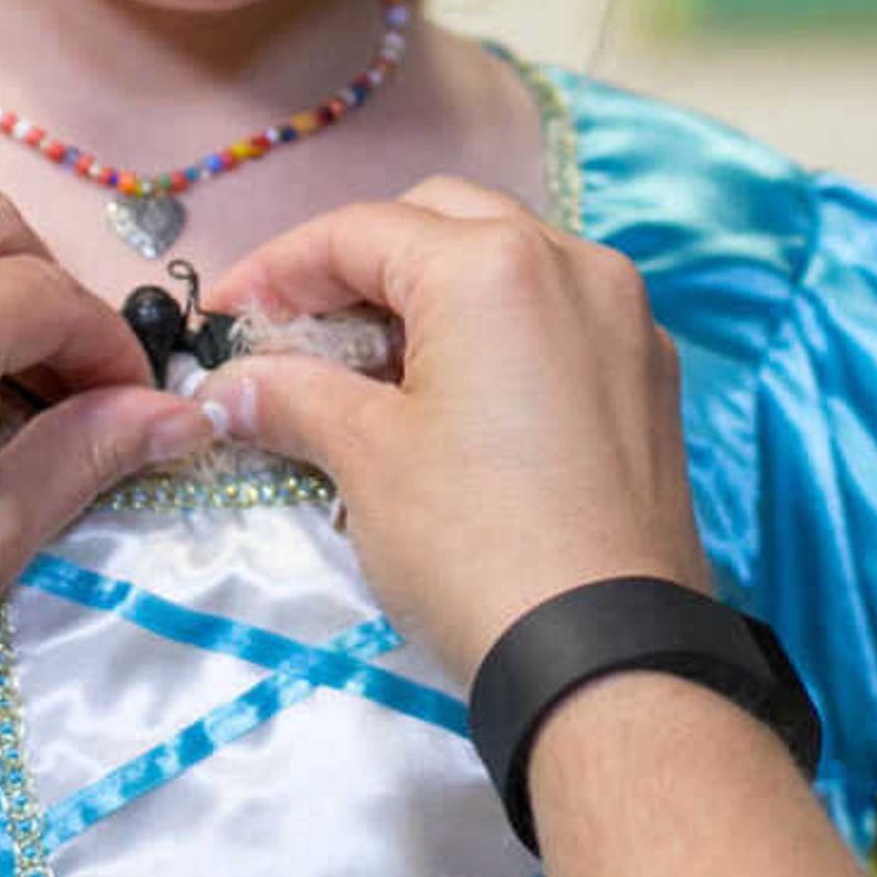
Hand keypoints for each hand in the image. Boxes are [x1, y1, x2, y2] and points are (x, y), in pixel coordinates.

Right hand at [198, 178, 707, 685]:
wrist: (604, 655)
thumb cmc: (473, 543)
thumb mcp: (366, 458)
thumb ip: (292, 396)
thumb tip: (228, 387)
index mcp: (495, 264)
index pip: (360, 231)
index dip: (278, 268)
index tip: (226, 316)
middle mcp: (573, 263)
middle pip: (441, 221)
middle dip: (361, 264)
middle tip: (299, 330)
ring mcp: (625, 318)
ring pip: (509, 262)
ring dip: (433, 292)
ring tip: (371, 366)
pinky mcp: (650, 377)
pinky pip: (558, 317)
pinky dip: (497, 332)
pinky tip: (454, 397)